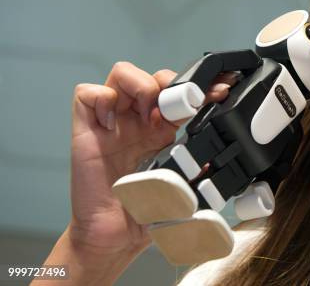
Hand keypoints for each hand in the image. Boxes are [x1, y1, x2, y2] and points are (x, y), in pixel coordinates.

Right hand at [68, 61, 236, 257]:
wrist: (116, 237)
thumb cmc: (145, 210)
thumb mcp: (182, 183)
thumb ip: (198, 166)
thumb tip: (216, 156)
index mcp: (162, 129)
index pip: (180, 93)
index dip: (201, 87)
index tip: (221, 90)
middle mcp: (137, 121)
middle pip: (153, 76)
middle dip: (172, 83)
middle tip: (181, 105)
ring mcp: (112, 122)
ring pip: (121, 74)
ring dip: (140, 84)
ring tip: (148, 111)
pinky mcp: (86, 130)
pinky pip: (86, 94)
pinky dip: (101, 98)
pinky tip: (112, 123)